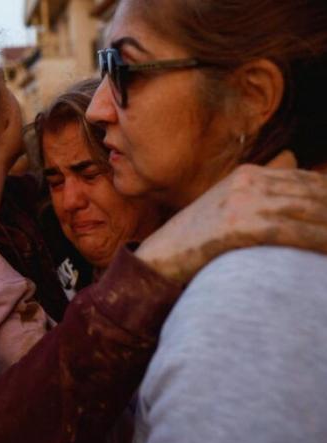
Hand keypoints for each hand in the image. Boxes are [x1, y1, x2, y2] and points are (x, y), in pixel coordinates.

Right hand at [136, 151, 326, 282]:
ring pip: (308, 212)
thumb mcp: (227, 201)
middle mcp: (248, 182)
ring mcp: (242, 202)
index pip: (309, 182)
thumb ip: (261, 182)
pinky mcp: (238, 225)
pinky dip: (317, 243)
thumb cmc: (196, 236)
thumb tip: (292, 157)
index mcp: (248, 173)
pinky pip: (292, 233)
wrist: (159, 257)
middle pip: (313, 194)